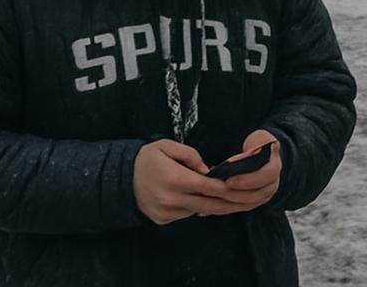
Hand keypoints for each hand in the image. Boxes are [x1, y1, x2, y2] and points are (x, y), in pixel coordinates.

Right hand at [132, 139, 250, 224]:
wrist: (121, 180)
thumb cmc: (148, 159)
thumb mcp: (167, 146)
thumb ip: (190, 155)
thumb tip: (208, 170)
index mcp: (174, 179)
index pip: (207, 187)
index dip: (226, 187)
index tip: (240, 185)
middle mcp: (171, 199)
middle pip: (208, 204)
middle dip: (228, 202)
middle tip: (244, 199)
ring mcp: (166, 212)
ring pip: (198, 210)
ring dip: (212, 204)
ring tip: (226, 196)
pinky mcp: (163, 220)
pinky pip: (186, 214)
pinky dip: (196, 207)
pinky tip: (202, 199)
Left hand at [212, 130, 281, 213]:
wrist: (263, 153)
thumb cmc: (258, 143)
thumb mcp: (257, 139)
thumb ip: (252, 148)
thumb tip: (239, 161)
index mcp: (275, 165)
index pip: (267, 175)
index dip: (249, 179)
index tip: (230, 179)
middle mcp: (273, 182)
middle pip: (258, 194)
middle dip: (237, 194)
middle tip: (219, 191)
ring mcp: (265, 193)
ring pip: (250, 204)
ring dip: (231, 202)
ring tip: (215, 198)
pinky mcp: (256, 201)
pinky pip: (242, 207)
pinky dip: (227, 207)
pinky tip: (213, 206)